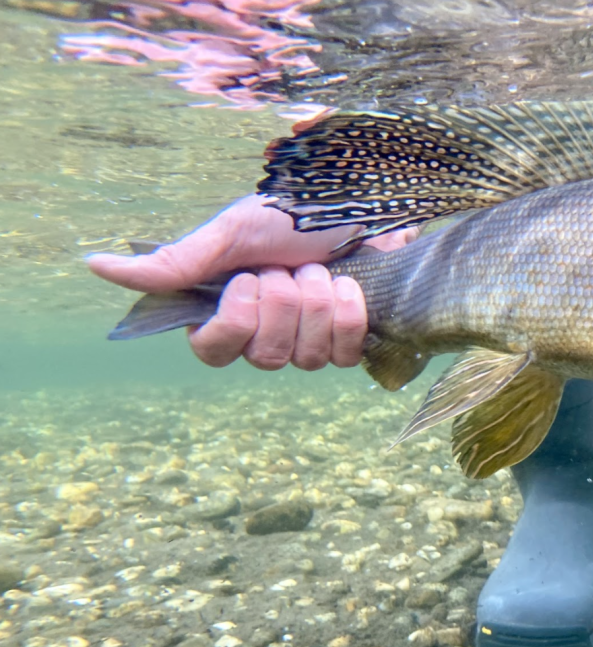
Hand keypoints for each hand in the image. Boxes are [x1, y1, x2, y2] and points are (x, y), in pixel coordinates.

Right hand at [88, 194, 415, 369]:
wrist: (359, 204)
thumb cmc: (290, 212)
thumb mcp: (230, 232)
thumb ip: (173, 261)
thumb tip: (94, 265)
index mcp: (225, 310)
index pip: (212, 351)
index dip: (236, 322)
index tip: (249, 280)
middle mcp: (263, 333)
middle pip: (265, 357)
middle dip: (284, 303)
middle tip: (289, 267)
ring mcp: (307, 342)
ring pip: (307, 358)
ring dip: (317, 303)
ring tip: (320, 268)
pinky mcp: (347, 341)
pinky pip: (345, 356)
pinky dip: (348, 316)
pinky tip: (347, 286)